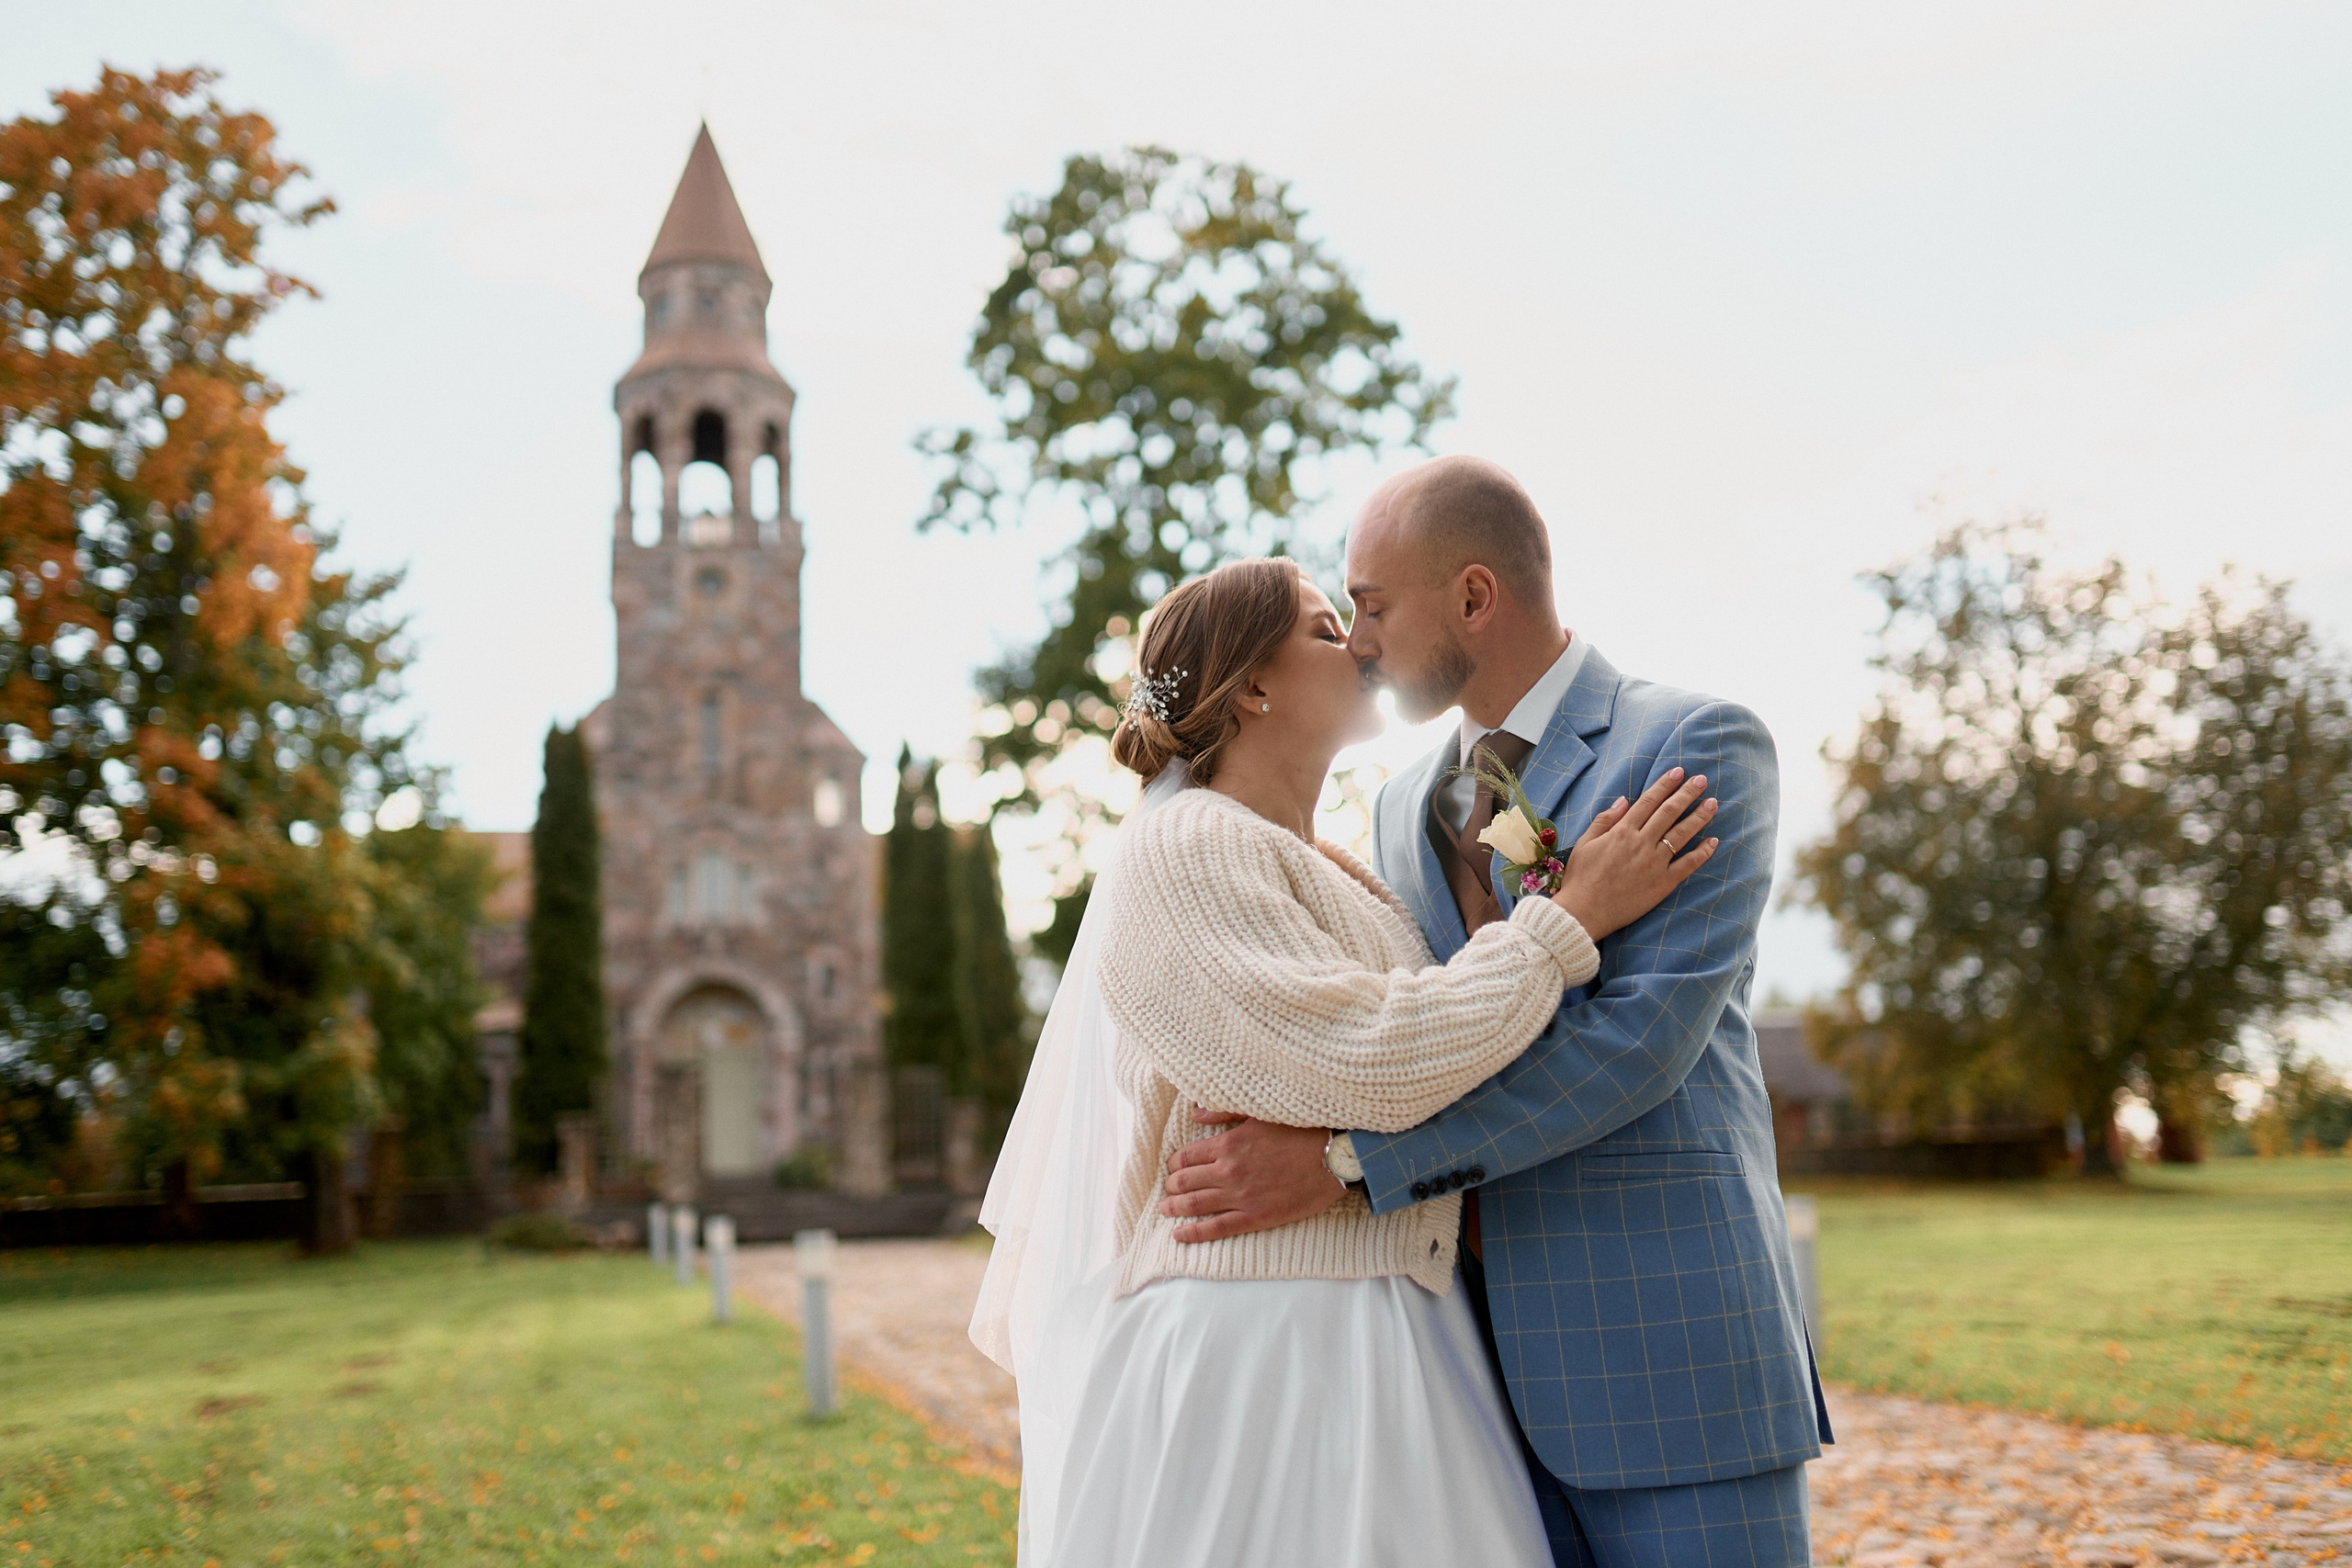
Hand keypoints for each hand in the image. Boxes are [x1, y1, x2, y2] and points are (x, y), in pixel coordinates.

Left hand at [1159, 1110, 1343, 1242]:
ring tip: (1165, 1210)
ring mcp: (1240, 1197)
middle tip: (1167, 1189)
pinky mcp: (1256, 1217)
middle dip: (1171, 1185)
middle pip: (1184, 1181)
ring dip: (1174, 1208)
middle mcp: (1228, 1171)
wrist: (1334, 1157)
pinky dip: (1194, 1233)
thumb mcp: (1259, 1114)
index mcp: (1228, 1144)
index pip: (1186, 1156)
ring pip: (1195, 1205)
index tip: (1173, 1166)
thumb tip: (1194, 1113)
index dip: (1174, 1163)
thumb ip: (1224, 1114)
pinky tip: (1179, 1235)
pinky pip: (1217, 1228)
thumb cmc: (1301, 1131)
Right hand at [1550, 766, 1718, 939]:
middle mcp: (1641, 843)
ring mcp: (1654, 863)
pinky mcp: (1663, 884)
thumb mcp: (1585, 844)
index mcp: (1622, 832)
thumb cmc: (1581, 879)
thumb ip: (1604, 820)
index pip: (1648, 801)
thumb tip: (1623, 801)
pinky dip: (1702, 852)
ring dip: (1699, 817)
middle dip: (1687, 793)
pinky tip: (1713, 841)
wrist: (1584, 913)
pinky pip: (1687, 864)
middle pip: (1669, 812)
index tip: (1678, 772)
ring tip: (1713, 803)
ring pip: (1682, 834)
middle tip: (1702, 780)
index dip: (1665, 784)